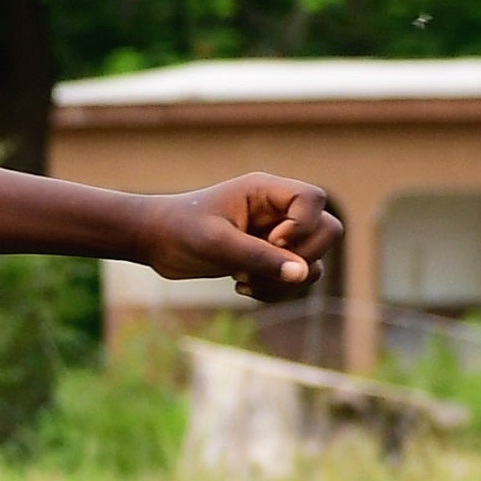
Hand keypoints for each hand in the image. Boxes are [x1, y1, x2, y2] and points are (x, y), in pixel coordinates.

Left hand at [141, 175, 341, 302]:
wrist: (153, 241)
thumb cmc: (178, 231)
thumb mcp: (216, 243)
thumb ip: (259, 256)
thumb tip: (303, 273)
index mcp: (263, 191)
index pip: (313, 199)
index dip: (302, 225)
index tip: (271, 241)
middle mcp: (276, 209)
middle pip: (327, 230)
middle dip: (300, 257)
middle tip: (258, 265)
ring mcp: (276, 233)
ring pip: (313, 260)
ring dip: (285, 280)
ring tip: (243, 281)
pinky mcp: (269, 256)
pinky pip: (296, 277)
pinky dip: (277, 289)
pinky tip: (242, 288)